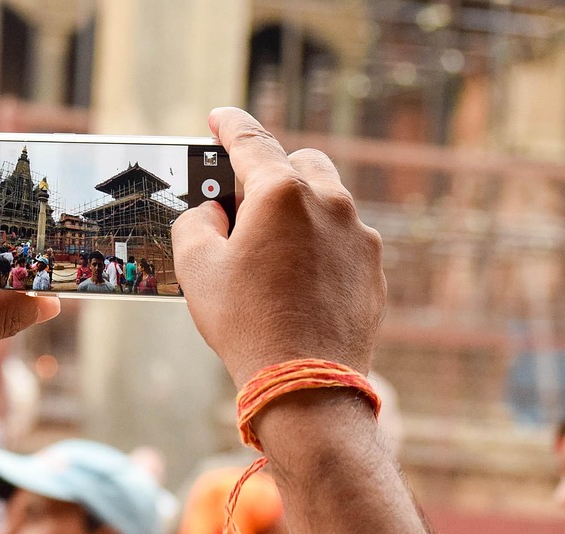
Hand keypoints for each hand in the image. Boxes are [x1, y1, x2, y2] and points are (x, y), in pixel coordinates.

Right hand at [172, 108, 385, 387]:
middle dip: (269, 174)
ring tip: (269, 250)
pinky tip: (295, 281)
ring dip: (297, 210)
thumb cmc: (246, 323)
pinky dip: (318, 245)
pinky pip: (342, 239)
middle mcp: (329, 201)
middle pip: (297, 164)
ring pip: (326, 200)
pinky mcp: (373, 267)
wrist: (305, 382)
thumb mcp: (196, 269)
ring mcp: (359, 234)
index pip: (251, 140)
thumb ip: (195, 223)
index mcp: (281, 192)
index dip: (229, 125)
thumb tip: (212, 213)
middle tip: (240, 206)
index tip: (218, 117)